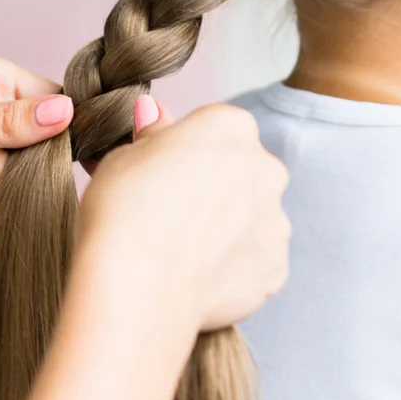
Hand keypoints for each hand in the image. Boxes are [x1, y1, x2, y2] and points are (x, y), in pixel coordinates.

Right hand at [72, 102, 289, 335]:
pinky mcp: (275, 269)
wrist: (138, 286)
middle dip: (215, 188)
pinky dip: (232, 269)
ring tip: (181, 252)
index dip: (183, 153)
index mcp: (232, 126)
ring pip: (251, 219)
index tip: (161, 175)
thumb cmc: (124, 211)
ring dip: (227, 229)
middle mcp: (266, 169)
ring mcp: (276, 222)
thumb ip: (152, 134)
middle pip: (241, 172)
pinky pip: (255, 263)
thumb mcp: (124, 154)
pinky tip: (197, 277)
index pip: (214, 130)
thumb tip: (154, 114)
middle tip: (170, 215)